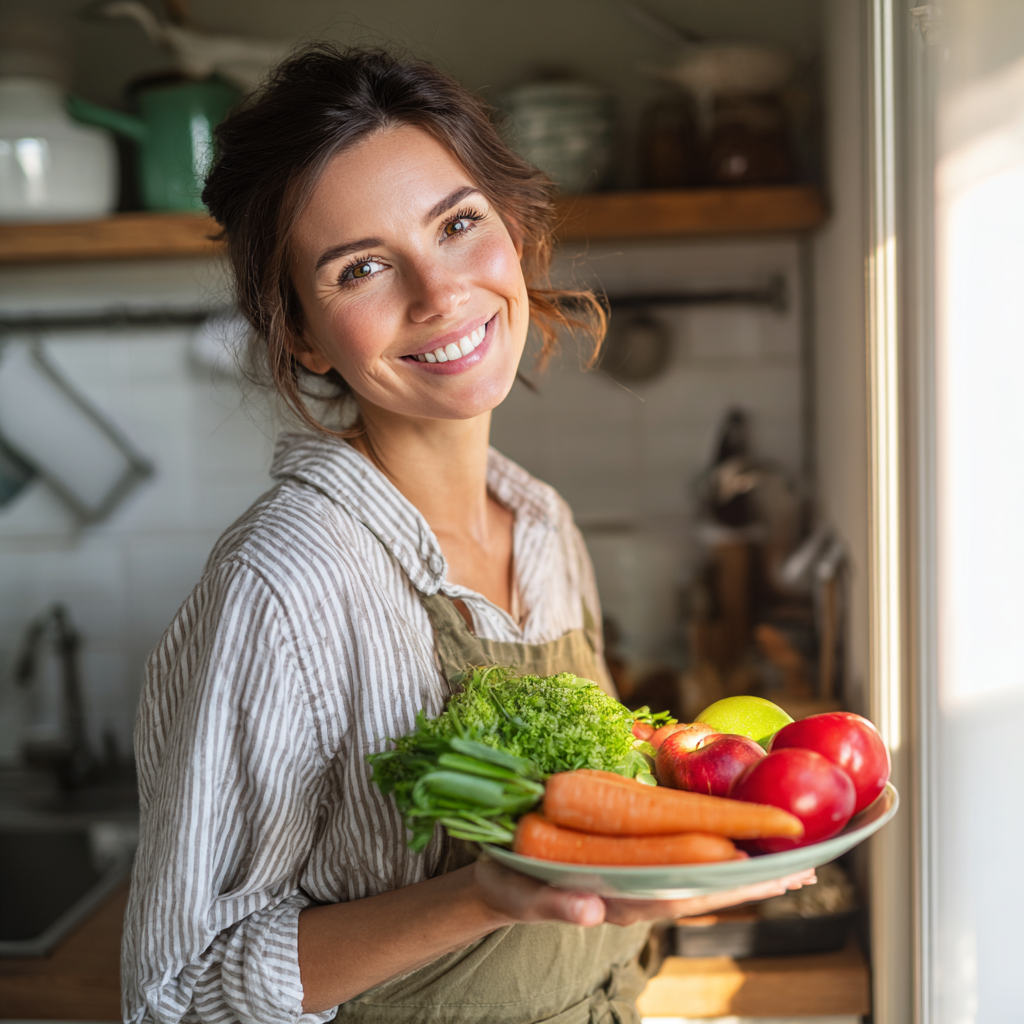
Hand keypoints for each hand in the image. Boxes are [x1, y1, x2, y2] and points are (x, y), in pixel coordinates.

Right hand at [471, 856, 815, 928]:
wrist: (499, 884)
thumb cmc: (509, 885)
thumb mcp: (521, 893)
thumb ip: (554, 904)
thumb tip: (591, 911)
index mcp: (616, 899)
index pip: (681, 893)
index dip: (723, 882)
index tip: (763, 871)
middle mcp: (637, 893)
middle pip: (704, 890)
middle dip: (754, 881)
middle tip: (805, 868)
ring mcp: (638, 882)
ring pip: (701, 880)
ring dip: (746, 874)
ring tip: (792, 863)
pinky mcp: (633, 868)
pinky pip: (683, 865)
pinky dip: (718, 859)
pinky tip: (742, 847)